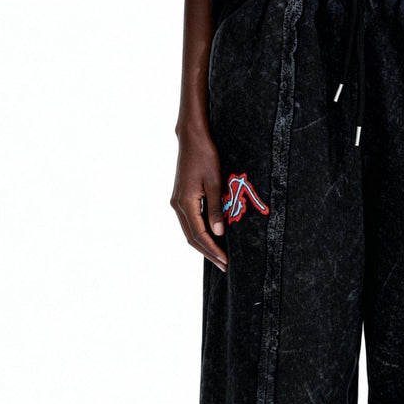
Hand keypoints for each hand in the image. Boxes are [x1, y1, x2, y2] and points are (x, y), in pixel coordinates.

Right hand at [171, 124, 226, 271]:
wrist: (192, 138)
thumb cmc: (206, 156)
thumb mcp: (215, 182)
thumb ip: (216, 208)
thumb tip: (218, 233)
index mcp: (185, 202)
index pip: (199, 235)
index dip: (213, 250)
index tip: (225, 261)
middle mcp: (177, 205)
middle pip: (191, 238)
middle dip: (208, 253)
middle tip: (225, 266)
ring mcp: (177, 202)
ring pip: (189, 232)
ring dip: (204, 246)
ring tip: (220, 257)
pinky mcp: (181, 198)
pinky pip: (190, 223)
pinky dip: (200, 234)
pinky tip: (212, 239)